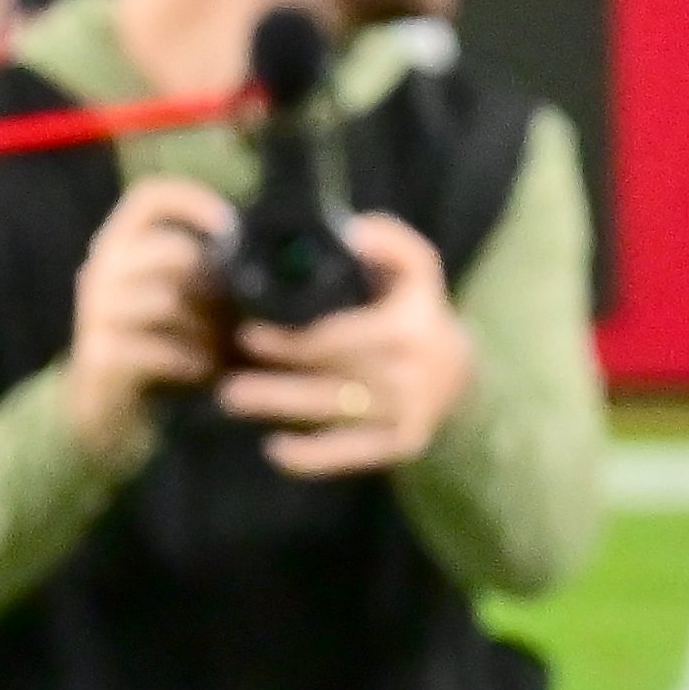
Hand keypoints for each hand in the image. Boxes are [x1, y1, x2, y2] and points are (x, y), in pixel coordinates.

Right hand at [59, 181, 239, 456]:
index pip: (148, 198)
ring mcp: (96, 313)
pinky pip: (158, 349)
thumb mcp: (180, 306)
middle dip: (217, 286)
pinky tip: (202, 374)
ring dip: (207, 329)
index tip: (232, 226)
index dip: (192, 200)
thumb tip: (270, 263)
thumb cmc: (156, 351)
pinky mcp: (99, 354)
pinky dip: (190, 362)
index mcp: (120, 247)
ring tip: (223, 352)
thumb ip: (206, 278)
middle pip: (174, 252)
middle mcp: (102, 270)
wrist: (103, 415)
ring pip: (168, 301)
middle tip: (235, 318)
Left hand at [213, 209, 476, 481]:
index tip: (246, 333)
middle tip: (226, 380)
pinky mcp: (405, 442)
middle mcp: (412, 372)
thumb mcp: (415, 265)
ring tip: (233, 403)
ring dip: (282, 408)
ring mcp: (409, 412)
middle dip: (276, 379)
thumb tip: (351, 233)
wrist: (462, 371)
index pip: (340, 338)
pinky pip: (355, 452)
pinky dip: (315, 457)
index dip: (291, 341)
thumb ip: (388, 240)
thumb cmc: (419, 308)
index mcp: (409, 324)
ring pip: (335, 412)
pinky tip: (275, 451)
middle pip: (331, 378)